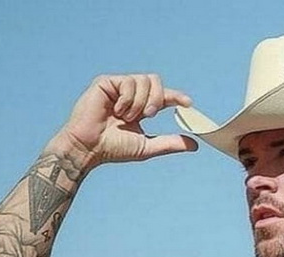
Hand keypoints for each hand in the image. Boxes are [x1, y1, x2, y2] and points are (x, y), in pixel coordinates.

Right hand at [58, 73, 197, 165]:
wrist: (89, 148)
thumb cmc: (113, 149)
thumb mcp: (147, 146)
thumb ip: (170, 143)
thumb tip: (195, 144)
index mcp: (140, 107)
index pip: (162, 96)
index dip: (176, 96)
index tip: (188, 104)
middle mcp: (130, 95)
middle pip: (155, 81)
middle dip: (157, 98)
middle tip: (148, 115)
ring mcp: (118, 87)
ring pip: (144, 81)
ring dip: (140, 102)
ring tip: (126, 117)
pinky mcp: (107, 82)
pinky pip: (129, 82)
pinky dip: (127, 99)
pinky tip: (117, 110)